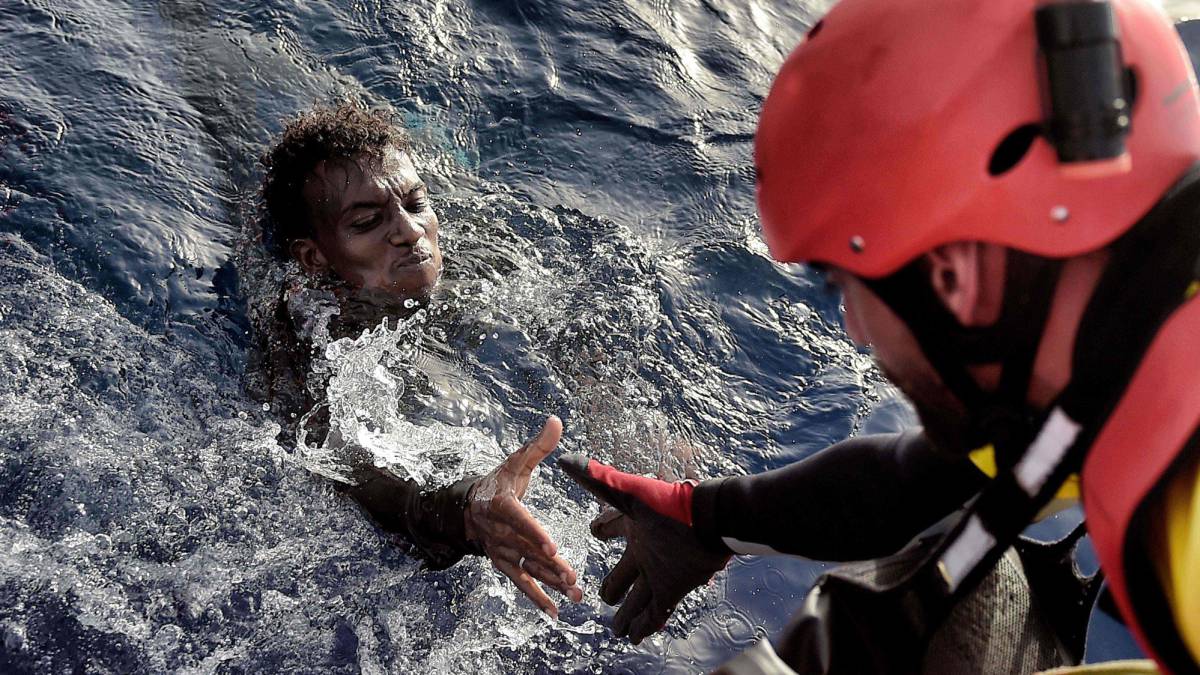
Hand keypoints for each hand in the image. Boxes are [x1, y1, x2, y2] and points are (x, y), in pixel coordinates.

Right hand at [465, 416, 583, 617]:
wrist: (467, 508)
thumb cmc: (498, 483)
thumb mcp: (516, 462)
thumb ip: (538, 446)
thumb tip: (556, 420)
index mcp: (501, 505)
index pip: (519, 520)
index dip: (534, 533)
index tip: (552, 546)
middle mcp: (499, 532)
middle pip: (527, 549)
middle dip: (550, 564)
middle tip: (572, 576)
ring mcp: (501, 551)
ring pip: (528, 568)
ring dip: (551, 583)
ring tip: (574, 593)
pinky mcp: (504, 564)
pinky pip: (520, 583)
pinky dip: (536, 597)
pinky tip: (555, 611)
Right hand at [560, 454, 730, 642]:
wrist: (711, 522)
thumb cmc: (671, 506)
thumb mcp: (629, 493)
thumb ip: (598, 479)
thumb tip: (565, 460)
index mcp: (634, 527)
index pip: (611, 527)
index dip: (602, 529)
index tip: (595, 532)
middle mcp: (645, 551)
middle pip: (624, 573)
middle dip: (614, 587)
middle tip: (604, 598)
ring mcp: (659, 572)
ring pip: (638, 597)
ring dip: (628, 614)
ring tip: (617, 629)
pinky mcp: (674, 588)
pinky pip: (655, 611)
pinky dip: (645, 625)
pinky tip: (635, 636)